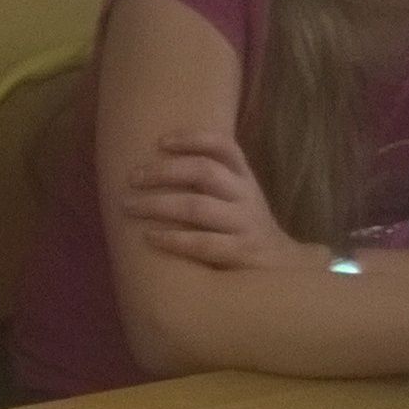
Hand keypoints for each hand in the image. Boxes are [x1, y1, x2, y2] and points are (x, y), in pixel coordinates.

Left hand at [122, 133, 320, 271]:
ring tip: (128, 205)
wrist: (280, 269)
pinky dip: (174, 239)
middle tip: (131, 178)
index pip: (223, 147)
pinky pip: (204, 243)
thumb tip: (155, 164)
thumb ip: (211, 181)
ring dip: (158, 204)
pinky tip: (150, 237)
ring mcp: (245, 224)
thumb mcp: (236, 198)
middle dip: (163, 171)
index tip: (160, 142)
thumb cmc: (242, 229)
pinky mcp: (241, 252)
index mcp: (243, 178)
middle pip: (204, 171)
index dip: (193, 139)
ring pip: (199, 207)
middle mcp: (245, 196)